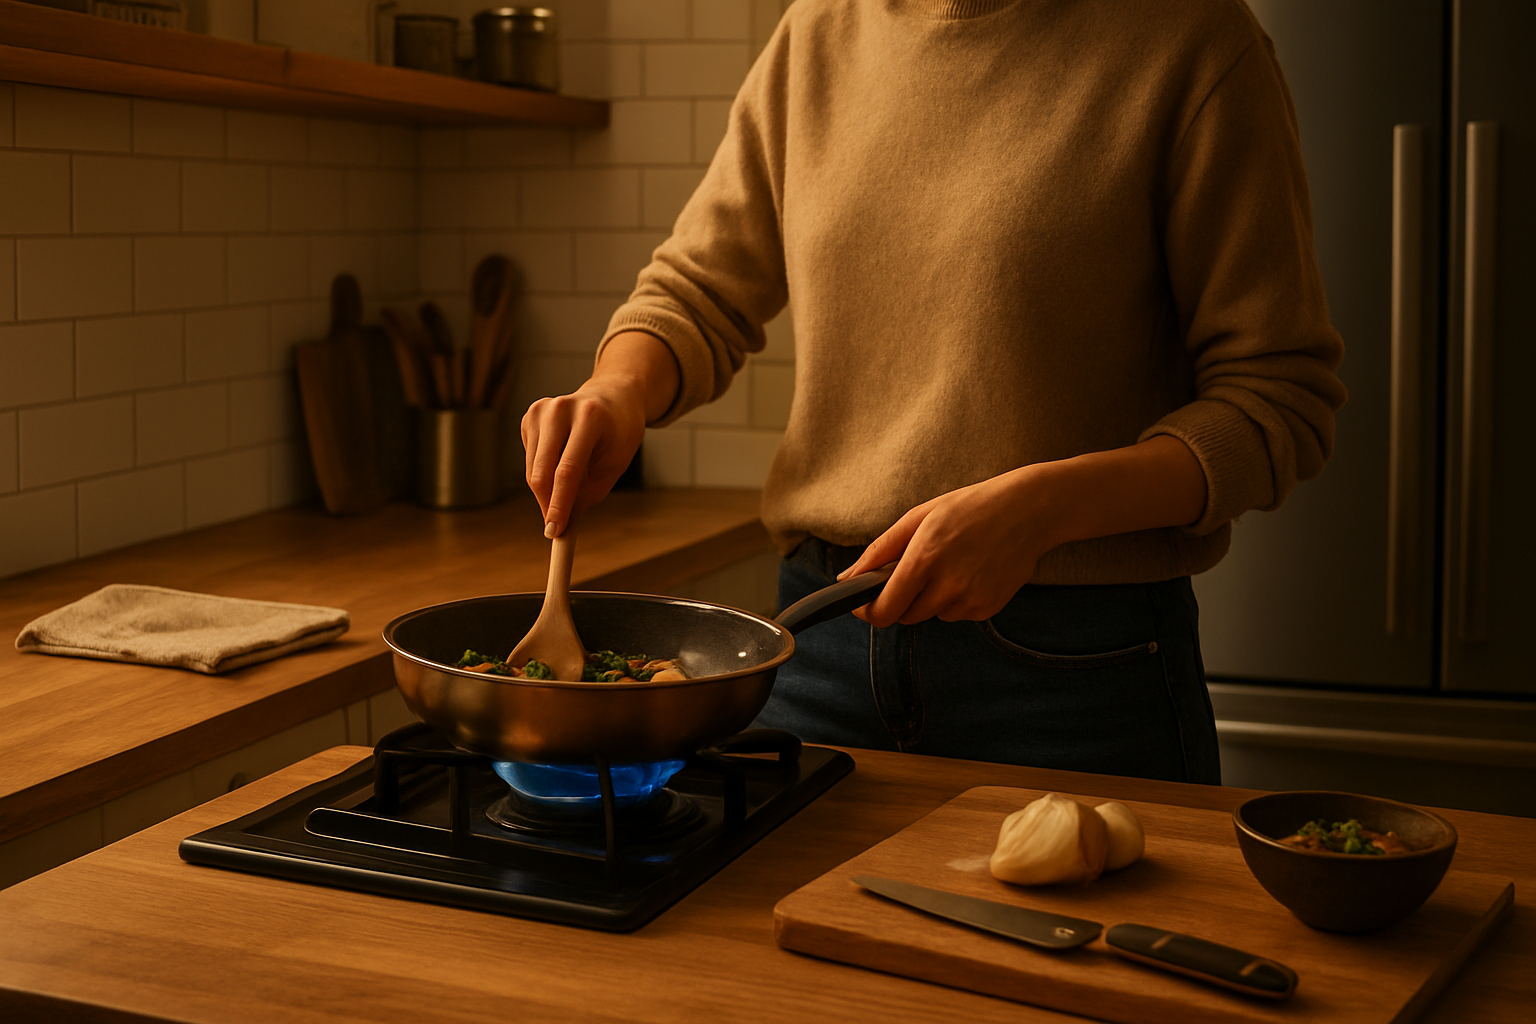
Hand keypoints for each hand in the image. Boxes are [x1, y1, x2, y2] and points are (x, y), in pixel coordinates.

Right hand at [522, 380, 646, 536]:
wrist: (613, 398)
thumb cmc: (618, 435)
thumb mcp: (613, 466)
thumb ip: (586, 494)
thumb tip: (558, 527)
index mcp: (590, 417)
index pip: (567, 471)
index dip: (559, 505)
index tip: (555, 531)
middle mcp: (561, 409)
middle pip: (543, 472)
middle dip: (547, 504)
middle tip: (554, 529)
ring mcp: (541, 409)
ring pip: (533, 469)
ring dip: (546, 491)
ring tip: (568, 490)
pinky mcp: (530, 415)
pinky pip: (530, 459)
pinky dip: (543, 472)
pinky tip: (561, 461)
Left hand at [837, 436, 1207, 626]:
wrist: (1030, 510)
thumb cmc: (970, 508)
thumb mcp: (919, 518)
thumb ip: (879, 552)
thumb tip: (846, 579)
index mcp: (924, 560)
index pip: (884, 611)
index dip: (868, 612)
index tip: (862, 603)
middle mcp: (947, 586)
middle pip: (906, 615)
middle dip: (903, 597)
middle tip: (919, 565)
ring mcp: (971, 600)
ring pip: (932, 614)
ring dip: (932, 597)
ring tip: (953, 561)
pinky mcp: (988, 609)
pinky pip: (957, 614)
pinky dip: (956, 598)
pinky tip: (972, 570)